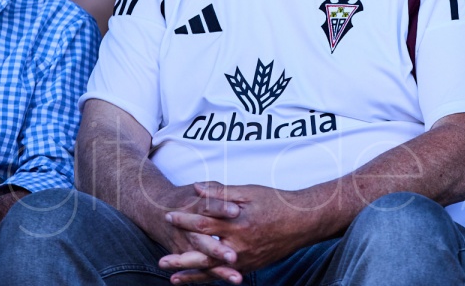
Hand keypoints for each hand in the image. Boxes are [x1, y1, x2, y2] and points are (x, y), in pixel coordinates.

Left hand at [161, 182, 313, 278]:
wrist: (303, 222)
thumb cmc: (276, 202)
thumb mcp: (249, 192)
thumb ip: (221, 192)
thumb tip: (196, 187)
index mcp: (238, 224)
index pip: (205, 224)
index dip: (185, 220)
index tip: (168, 216)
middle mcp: (240, 246)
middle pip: (204, 255)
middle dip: (181, 258)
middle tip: (161, 261)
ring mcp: (246, 259)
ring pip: (214, 270)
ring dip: (192, 275)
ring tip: (173, 279)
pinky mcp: (251, 266)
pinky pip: (226, 275)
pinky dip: (210, 278)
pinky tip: (198, 281)